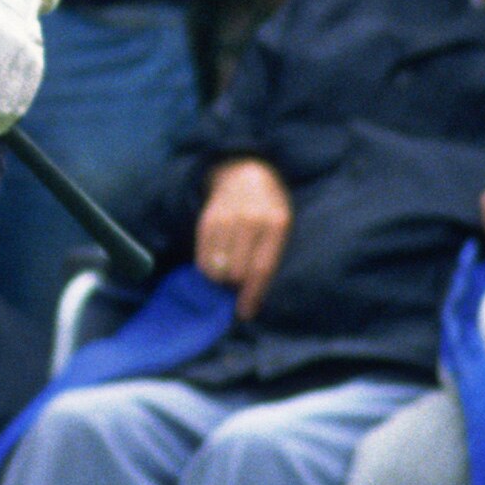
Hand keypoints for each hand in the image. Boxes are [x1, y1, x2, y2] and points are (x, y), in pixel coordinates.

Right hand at [195, 155, 290, 318]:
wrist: (244, 171)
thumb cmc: (269, 206)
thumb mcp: (281, 225)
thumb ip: (270, 255)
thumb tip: (252, 296)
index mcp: (276, 223)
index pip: (261, 268)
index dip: (251, 295)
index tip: (244, 313)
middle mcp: (250, 220)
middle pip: (237, 272)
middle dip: (236, 286)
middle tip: (238, 284)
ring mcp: (226, 218)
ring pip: (217, 268)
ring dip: (221, 278)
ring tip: (228, 272)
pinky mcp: (207, 220)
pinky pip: (203, 258)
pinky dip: (208, 268)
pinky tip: (217, 263)